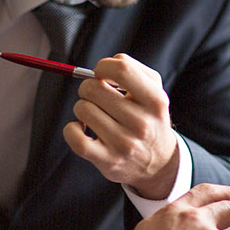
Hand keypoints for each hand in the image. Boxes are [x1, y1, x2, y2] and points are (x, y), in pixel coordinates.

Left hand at [63, 54, 178, 198]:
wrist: (158, 163)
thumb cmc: (149, 119)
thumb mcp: (155, 92)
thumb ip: (133, 71)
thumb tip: (101, 68)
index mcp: (155, 101)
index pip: (122, 69)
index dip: (103, 66)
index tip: (102, 74)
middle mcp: (141, 123)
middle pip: (94, 88)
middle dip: (88, 87)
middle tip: (96, 96)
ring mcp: (124, 144)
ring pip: (83, 109)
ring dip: (82, 108)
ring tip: (95, 115)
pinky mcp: (108, 161)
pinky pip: (74, 136)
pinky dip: (71, 129)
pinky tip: (81, 128)